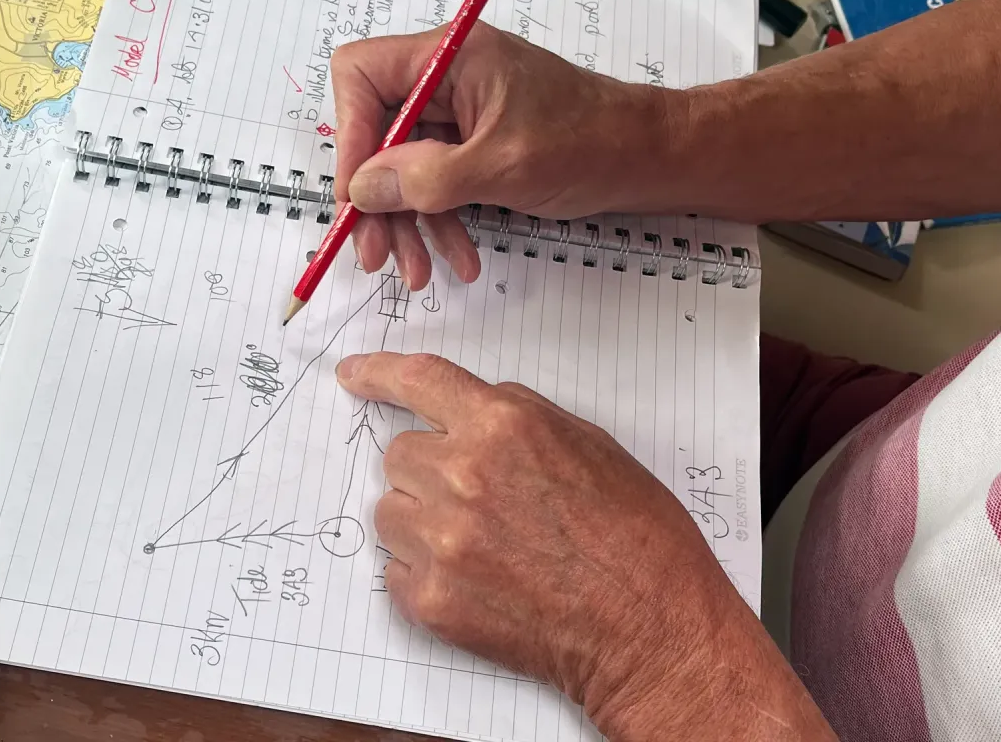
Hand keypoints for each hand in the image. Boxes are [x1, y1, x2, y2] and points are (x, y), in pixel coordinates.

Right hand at [331, 23, 670, 288]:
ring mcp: (459, 111)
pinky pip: (435, 182)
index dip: (349, 136)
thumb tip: (362, 191)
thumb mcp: (503, 166)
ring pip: (403, 167)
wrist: (647, 158)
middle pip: (376, 132)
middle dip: (377, 200)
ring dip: (407, 223)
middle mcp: (446, 76)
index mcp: (449, 56)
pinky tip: (458, 259)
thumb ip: (427, 178)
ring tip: (418, 274)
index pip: (361, 76)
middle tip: (375, 255)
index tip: (357, 196)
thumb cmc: (589, 144)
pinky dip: (440, 221)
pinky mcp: (473, 143)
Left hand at [336, 352, 835, 741]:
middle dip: (428, 469)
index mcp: (503, 425)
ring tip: (482, 544)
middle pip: (398, 454)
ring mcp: (442, 541)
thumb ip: (515, 419)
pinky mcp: (432, 599)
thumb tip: (465, 414)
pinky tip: (478, 580)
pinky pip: (394, 568)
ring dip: (421, 520)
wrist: (648, 627)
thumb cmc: (635, 535)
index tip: (352, 376)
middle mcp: (463, 475)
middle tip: (477, 498)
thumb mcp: (587, 443)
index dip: (376, 373)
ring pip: (390, 510)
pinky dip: (424, 571)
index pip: (418, 381)